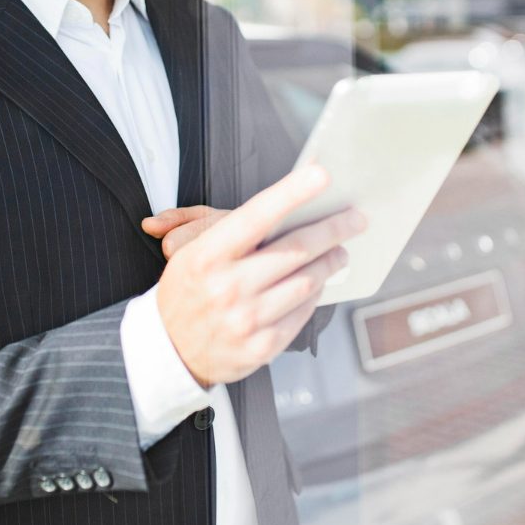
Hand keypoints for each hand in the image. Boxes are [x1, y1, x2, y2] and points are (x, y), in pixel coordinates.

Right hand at [152, 164, 365, 388]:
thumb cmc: (187, 290)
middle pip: (296, 249)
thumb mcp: (190, 251)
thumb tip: (279, 204)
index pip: (256, 216)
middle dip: (333, 229)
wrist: (168, 350)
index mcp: (207, 256)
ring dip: (330, 262)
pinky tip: (317, 282)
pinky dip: (315, 293)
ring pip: (307, 281)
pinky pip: (303, 311)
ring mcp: (246, 319)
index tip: (320, 174)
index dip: (291, 192)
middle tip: (356, 218)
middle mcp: (227, 287)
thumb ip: (231, 225)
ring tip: (340, 251)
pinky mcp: (262, 345)